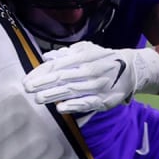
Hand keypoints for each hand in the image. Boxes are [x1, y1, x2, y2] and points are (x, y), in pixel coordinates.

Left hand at [23, 41, 158, 114]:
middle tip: (27, 88)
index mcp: (84, 57)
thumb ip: (68, 53)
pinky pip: (87, 104)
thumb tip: (49, 56)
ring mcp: (98, 86)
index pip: (58, 65)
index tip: (27, 78)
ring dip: (54, 95)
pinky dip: (74, 106)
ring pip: (72, 91)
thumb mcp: (88, 50)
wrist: (132, 70)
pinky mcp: (104, 101)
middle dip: (43, 83)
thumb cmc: (104, 59)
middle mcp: (90, 70)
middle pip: (63, 77)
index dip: (41, 72)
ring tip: (38, 99)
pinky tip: (60, 108)